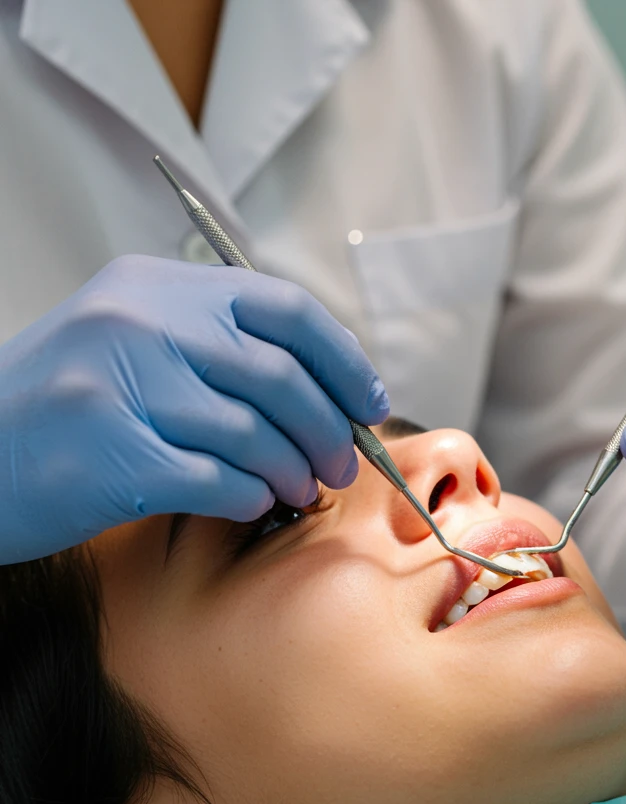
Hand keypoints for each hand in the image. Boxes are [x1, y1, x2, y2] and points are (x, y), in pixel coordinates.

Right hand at [0, 255, 387, 563]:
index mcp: (156, 286)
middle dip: (329, 430)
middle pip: (282, 377)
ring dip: (295, 471)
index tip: (368, 402)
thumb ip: (217, 347)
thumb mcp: (131, 342)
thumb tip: (326, 388)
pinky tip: (251, 500)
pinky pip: (222, 480)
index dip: (343, 360)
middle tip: (341, 464)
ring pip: (257, 434)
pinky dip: (252, 497)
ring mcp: (124, 386)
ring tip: (302, 489)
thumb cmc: (64, 407)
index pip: (285, 309)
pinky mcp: (116, 455)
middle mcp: (141, 323)